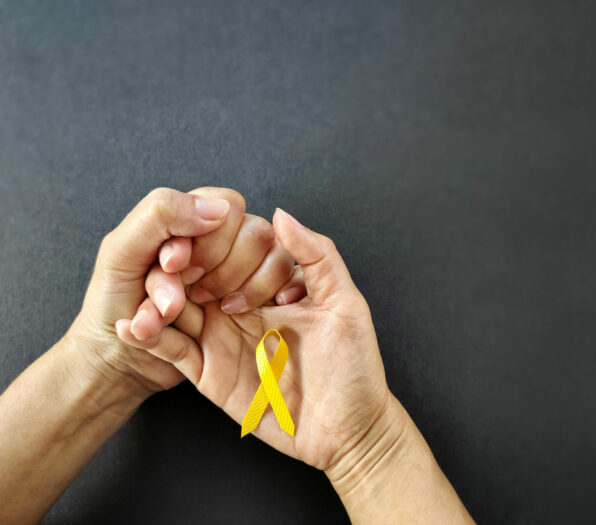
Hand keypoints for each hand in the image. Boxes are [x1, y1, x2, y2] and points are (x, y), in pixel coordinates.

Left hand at [72, 186, 295, 398]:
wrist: (118, 362)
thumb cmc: (113, 303)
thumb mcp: (121, 251)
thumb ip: (161, 215)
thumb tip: (219, 210)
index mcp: (190, 224)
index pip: (228, 206)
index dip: (207, 236)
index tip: (172, 265)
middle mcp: (221, 246)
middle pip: (256, 233)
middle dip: (218, 268)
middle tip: (187, 292)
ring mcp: (242, 276)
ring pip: (274, 261)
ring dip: (234, 288)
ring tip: (201, 312)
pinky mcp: (253, 307)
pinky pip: (282, 290)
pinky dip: (259, 300)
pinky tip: (229, 315)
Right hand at [117, 208, 391, 470]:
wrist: (347, 431)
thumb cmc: (354, 367)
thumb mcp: (345, 304)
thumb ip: (318, 256)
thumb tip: (280, 214)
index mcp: (270, 284)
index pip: (233, 249)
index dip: (216, 243)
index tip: (207, 246)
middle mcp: (241, 305)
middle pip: (198, 273)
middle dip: (181, 266)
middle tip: (173, 266)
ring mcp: (222, 337)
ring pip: (178, 308)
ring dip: (157, 298)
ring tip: (145, 293)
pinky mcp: (208, 371)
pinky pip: (174, 350)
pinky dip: (151, 337)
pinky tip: (134, 326)